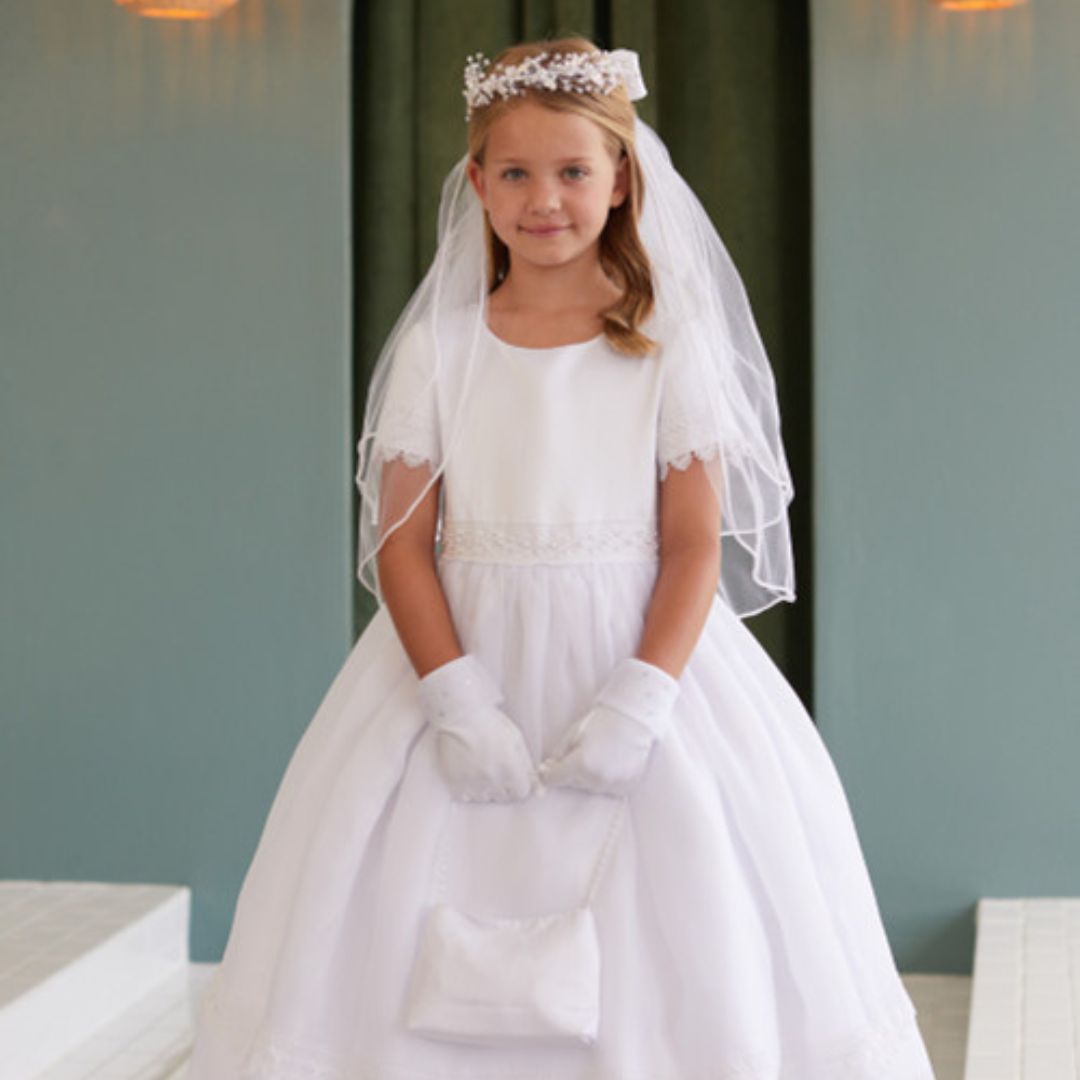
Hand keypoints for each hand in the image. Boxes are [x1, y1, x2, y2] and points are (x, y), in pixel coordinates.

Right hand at [417, 654, 540, 802]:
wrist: (459, 715)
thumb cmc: (489, 723)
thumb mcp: (515, 739)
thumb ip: (528, 767)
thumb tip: (539, 792)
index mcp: (510, 767)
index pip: (522, 792)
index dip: (519, 784)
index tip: (513, 775)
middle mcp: (493, 779)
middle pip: (504, 797)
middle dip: (504, 786)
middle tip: (495, 768)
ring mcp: (472, 782)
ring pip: (485, 798)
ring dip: (486, 788)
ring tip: (480, 768)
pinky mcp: (455, 783)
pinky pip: (466, 797)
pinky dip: (468, 790)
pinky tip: (468, 773)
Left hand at [538, 658, 680, 797]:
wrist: (633, 719)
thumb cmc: (600, 722)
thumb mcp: (572, 734)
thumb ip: (557, 755)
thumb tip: (546, 770)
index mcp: (580, 765)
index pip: (553, 780)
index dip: (548, 773)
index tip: (549, 767)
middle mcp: (596, 779)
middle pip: (572, 784)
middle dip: (571, 771)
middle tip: (583, 751)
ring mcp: (613, 784)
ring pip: (590, 787)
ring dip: (589, 776)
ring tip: (600, 755)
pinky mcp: (626, 786)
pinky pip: (608, 788)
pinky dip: (607, 779)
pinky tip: (612, 762)